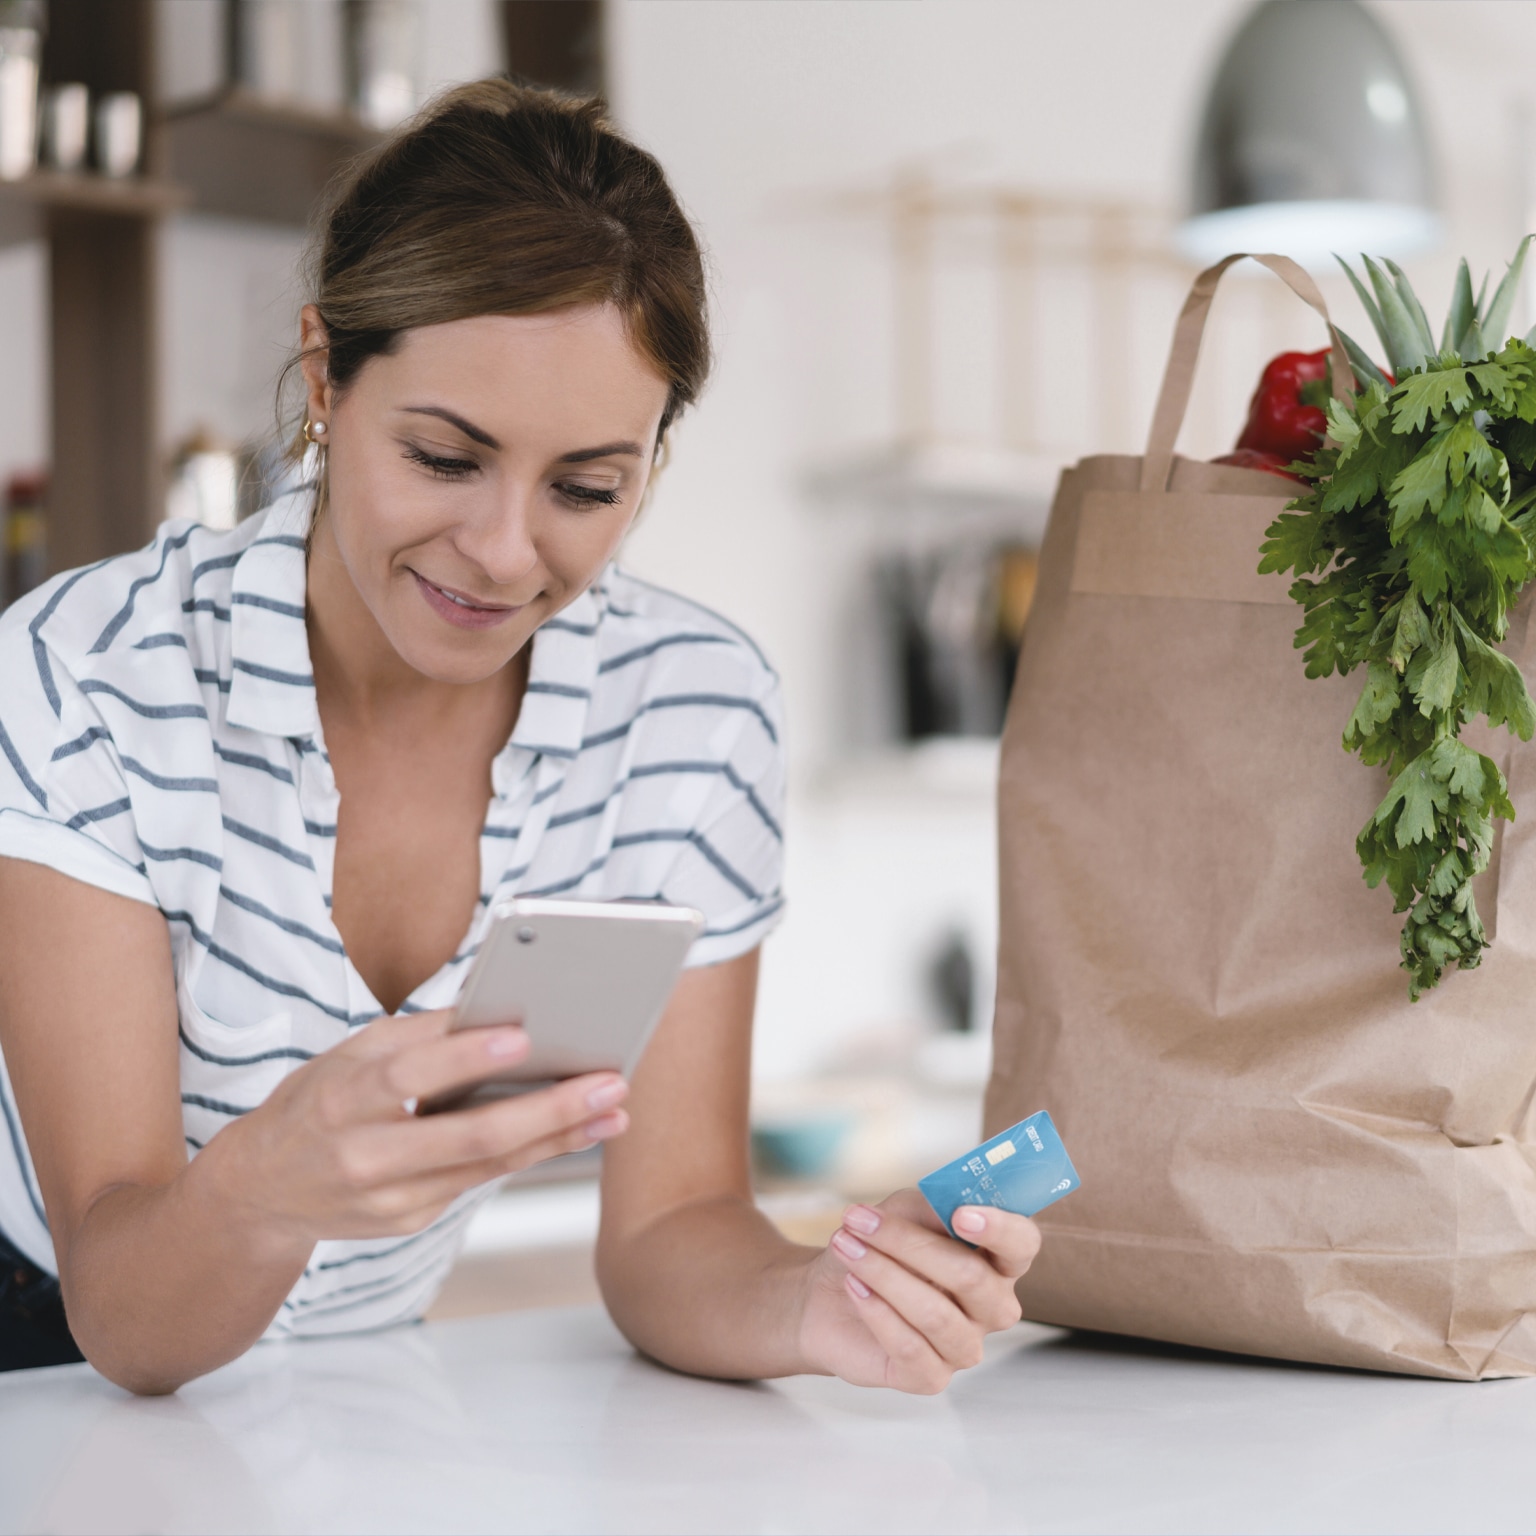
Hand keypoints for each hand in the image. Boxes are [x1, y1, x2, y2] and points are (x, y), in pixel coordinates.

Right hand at [203, 1009, 628, 1249]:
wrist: (258, 1192)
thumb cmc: (316, 1101)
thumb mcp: (346, 1054)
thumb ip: (417, 1036)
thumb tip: (496, 1006)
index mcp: (341, 1097)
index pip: (409, 1074)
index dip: (465, 1057)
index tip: (523, 1037)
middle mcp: (363, 1154)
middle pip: (468, 1135)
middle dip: (548, 1110)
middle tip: (609, 1083)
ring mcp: (388, 1198)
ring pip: (488, 1165)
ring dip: (560, 1136)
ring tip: (614, 1109)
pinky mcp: (409, 1221)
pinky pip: (480, 1179)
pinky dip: (531, 1152)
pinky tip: (576, 1131)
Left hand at [796, 1188, 1038, 1393]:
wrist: (830, 1294)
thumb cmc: (879, 1247)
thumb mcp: (902, 1211)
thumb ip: (931, 1206)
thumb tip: (950, 1204)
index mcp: (996, 1260)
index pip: (1022, 1244)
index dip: (1000, 1229)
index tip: (960, 1214)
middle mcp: (990, 1308)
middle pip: (971, 1278)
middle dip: (909, 1244)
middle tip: (860, 1221)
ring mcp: (964, 1346)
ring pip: (936, 1314)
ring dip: (883, 1274)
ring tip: (847, 1247)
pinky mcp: (931, 1377)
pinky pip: (911, 1348)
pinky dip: (876, 1311)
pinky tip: (855, 1286)